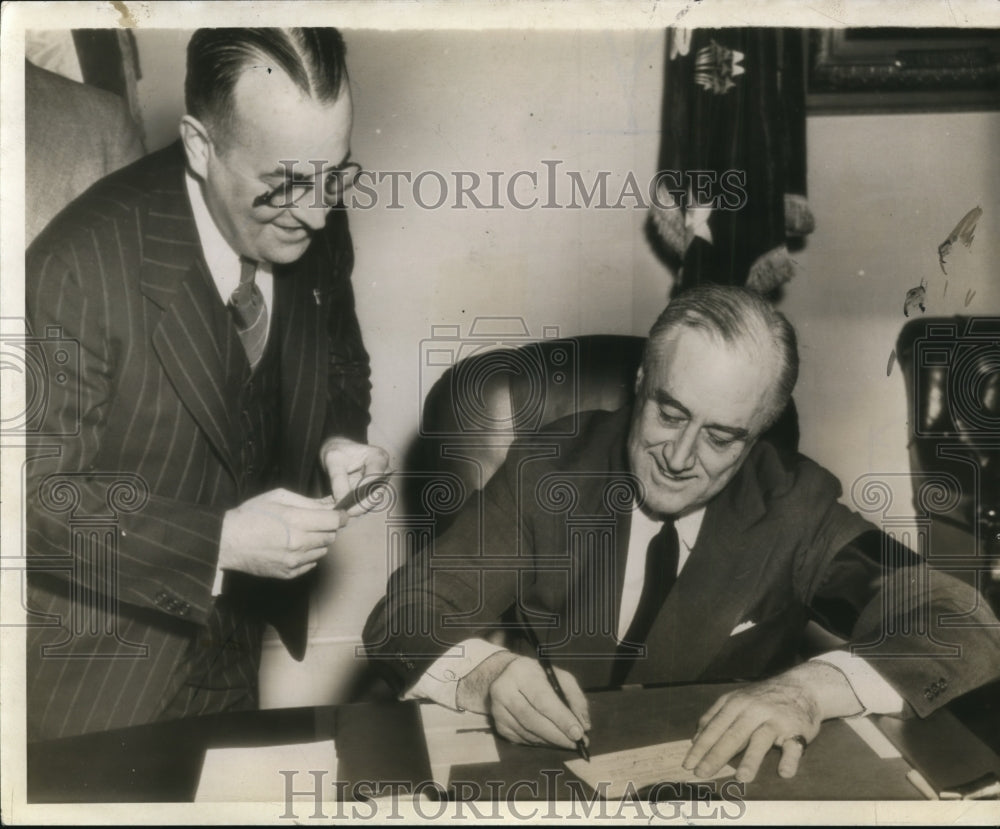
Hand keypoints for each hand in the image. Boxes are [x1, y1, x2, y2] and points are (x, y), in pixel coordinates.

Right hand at [218, 488, 345, 578]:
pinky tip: (294, 547)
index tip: (339, 514)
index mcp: (296, 521)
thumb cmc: (251, 515)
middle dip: (328, 528)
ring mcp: (294, 561)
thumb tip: (328, 504)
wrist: (227, 541)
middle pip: (331, 537)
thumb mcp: (278, 498)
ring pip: (323, 551)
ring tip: (302, 534)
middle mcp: (299, 543)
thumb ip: (306, 501)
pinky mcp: (289, 573)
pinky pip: (311, 564)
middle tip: (316, 522)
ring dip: (319, 542)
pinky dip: (308, 555)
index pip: (334, 521)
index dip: (340, 516)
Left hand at [320, 437, 390, 515]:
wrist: (339, 452)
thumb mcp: (333, 460)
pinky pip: (367, 503)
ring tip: (342, 512)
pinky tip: (345, 510)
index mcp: (378, 457)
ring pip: (373, 502)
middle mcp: (385, 471)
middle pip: (377, 494)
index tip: (346, 507)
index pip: (374, 481)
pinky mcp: (375, 491)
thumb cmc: (338, 452)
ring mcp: (382, 482)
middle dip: (361, 506)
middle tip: (344, 514)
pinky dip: (356, 508)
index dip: (361, 496)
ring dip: (358, 508)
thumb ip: (338, 480)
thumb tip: (341, 502)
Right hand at [457, 652, 590, 749]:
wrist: (504, 674)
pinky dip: (540, 742)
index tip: (578, 733)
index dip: (561, 718)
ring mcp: (497, 709)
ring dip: (550, 741)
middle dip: (558, 734)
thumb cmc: (537, 675)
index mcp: (521, 672)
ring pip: (527, 732)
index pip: (542, 699)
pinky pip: (522, 739)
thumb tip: (584, 725)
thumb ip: (574, 697)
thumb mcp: (558, 676)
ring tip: (568, 742)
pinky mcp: (498, 725)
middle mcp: (503, 690)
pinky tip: (551, 740)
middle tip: (576, 743)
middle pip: (532, 719)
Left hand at [682, 661, 862, 781]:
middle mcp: (754, 710)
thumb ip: (715, 716)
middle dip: (716, 755)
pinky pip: (794, 747)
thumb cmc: (763, 698)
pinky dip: (790, 759)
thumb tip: (696, 737)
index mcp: (737, 703)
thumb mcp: (736, 699)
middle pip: (733, 735)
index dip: (701, 747)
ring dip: (751, 759)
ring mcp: (776, 720)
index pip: (715, 727)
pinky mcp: (797, 730)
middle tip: (702, 773)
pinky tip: (784, 773)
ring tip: (741, 778)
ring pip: (761, 740)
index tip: (688, 764)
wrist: (802, 686)